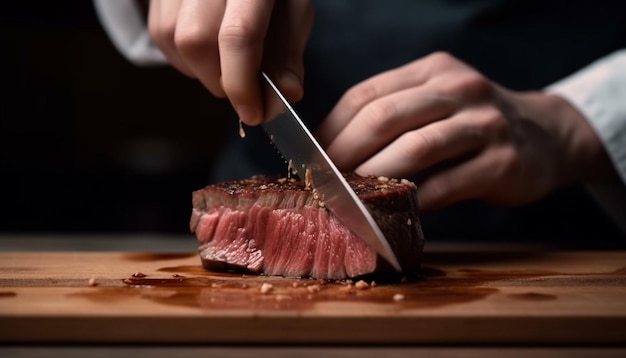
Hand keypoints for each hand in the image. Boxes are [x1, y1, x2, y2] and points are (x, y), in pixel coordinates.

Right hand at [148, 0, 312, 124]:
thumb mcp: (294, 12)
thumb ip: (289, 54)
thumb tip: (287, 95)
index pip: (238, 35)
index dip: (242, 84)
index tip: (253, 113)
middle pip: (198, 41)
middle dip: (220, 80)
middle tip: (241, 87)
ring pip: (173, 40)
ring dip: (201, 70)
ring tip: (225, 66)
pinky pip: (160, 35)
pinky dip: (184, 58)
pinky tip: (206, 52)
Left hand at [317, 52, 613, 211]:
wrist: (547, 135)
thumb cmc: (475, 123)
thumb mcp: (437, 102)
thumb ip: (394, 115)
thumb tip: (332, 150)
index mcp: (433, 70)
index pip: (367, 94)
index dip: (333, 127)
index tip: (312, 156)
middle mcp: (460, 88)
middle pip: (385, 117)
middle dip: (345, 152)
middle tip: (323, 180)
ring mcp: (486, 122)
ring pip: (417, 148)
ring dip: (376, 175)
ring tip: (352, 196)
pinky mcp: (504, 161)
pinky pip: (450, 184)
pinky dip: (418, 199)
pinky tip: (400, 208)